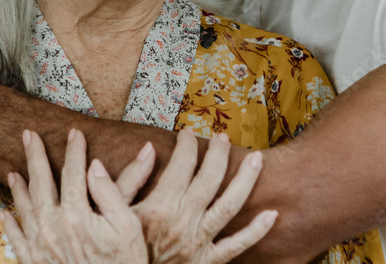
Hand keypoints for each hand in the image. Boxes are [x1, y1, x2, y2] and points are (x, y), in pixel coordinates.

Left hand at [2, 129, 148, 263]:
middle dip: (35, 156)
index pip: (73, 173)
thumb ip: (111, 193)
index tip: (75, 133)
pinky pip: (17, 240)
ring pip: (25, 209)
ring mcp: (40, 247)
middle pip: (41, 183)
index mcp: (76, 216)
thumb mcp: (129, 227)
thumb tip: (96, 166)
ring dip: (19, 187)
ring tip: (13, 170)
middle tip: (28, 135)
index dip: (74, 151)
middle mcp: (52, 228)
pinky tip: (5, 213)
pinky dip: (10, 224)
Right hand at [133, 130, 276, 263]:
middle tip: (222, 138)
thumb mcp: (114, 211)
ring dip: (245, 180)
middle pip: (209, 179)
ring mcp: (198, 243)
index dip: (186, 144)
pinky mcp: (207, 262)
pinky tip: (271, 215)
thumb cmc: (120, 248)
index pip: (181, 165)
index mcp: (159, 207)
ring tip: (257, 160)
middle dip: (218, 153)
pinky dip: (256, 231)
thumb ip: (129, 179)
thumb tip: (148, 148)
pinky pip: (237, 246)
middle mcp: (182, 222)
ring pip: (229, 206)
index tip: (186, 134)